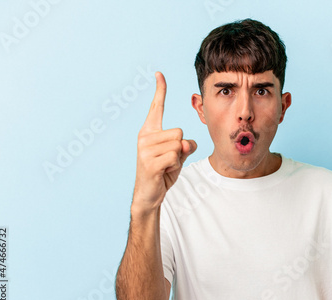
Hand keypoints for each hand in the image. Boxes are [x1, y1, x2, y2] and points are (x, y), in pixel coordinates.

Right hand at [132, 72, 196, 211]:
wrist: (149, 194)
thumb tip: (187, 143)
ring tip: (166, 166)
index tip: (159, 73)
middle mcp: (144, 137)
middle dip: (182, 148)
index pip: (156, 107)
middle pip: (179, 131)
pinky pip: (175, 157)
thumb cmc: (164, 171)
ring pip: (179, 145)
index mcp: (149, 131)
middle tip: (169, 160)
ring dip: (179, 159)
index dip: (160, 90)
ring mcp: (145, 149)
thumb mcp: (177, 155)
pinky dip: (175, 166)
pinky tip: (164, 172)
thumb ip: (183, 145)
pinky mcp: (149, 162)